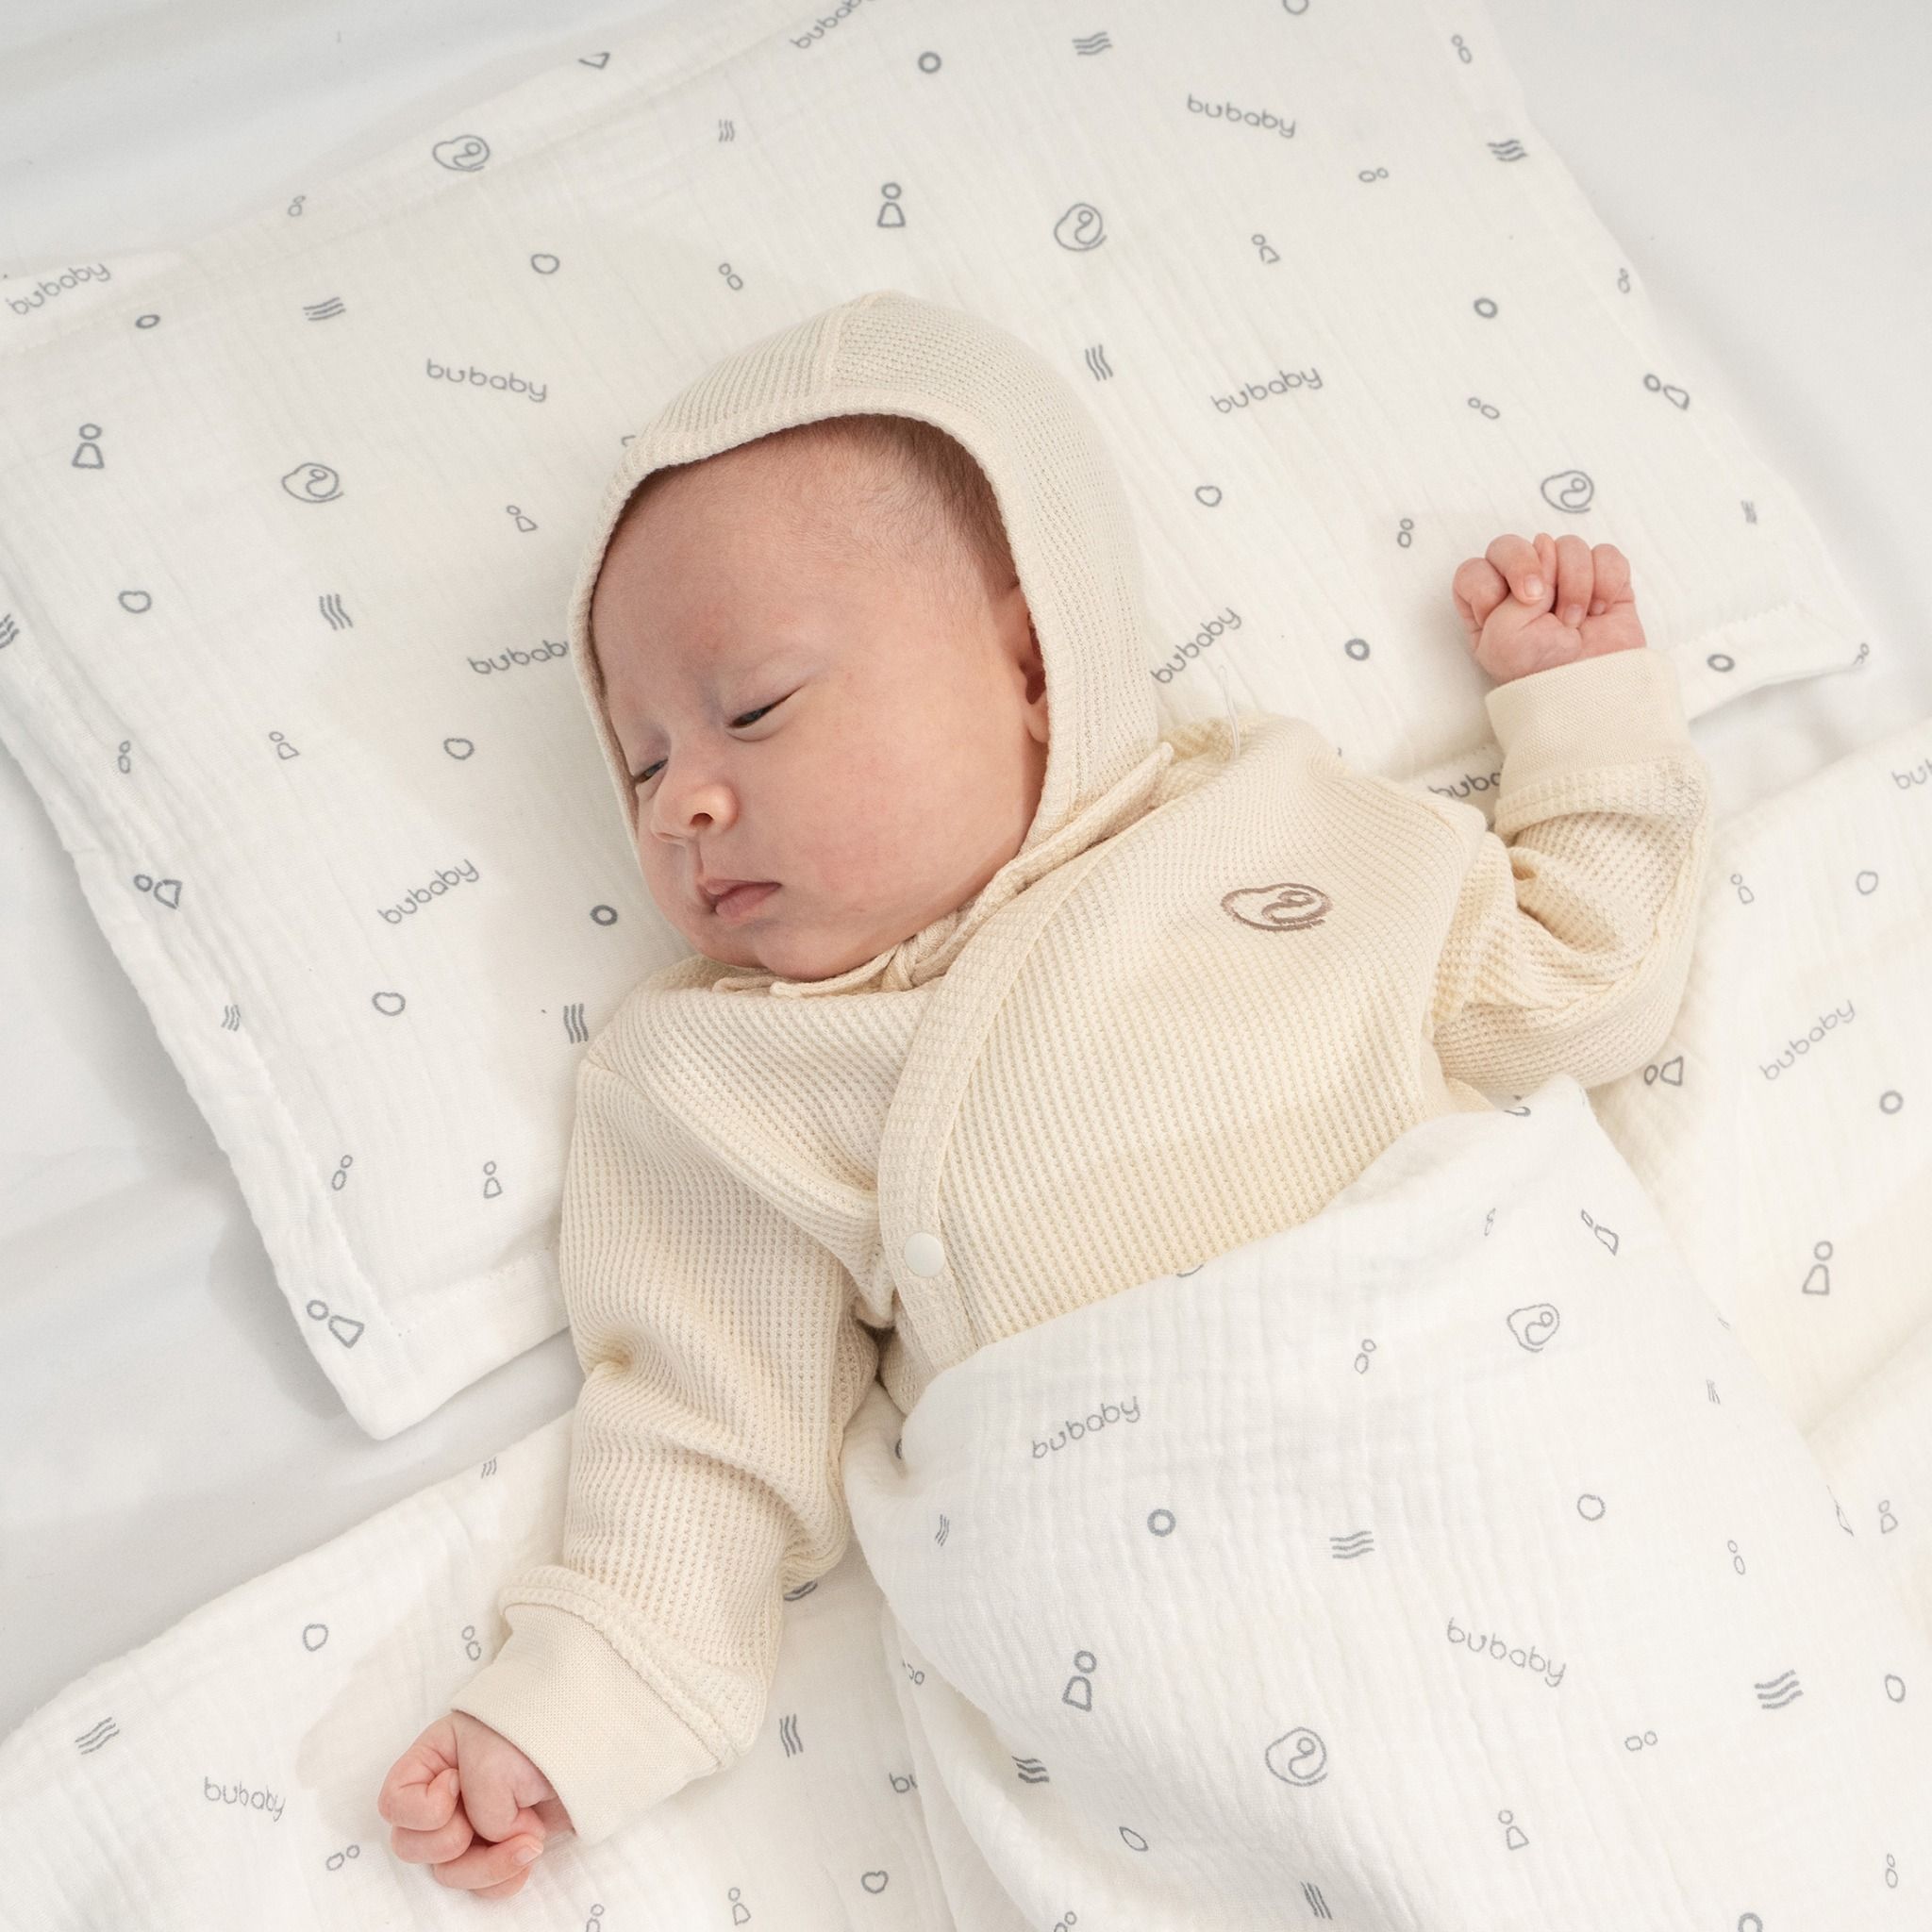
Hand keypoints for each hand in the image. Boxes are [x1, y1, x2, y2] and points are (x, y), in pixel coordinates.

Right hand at [378, 1709, 574, 1899]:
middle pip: (413, 1847)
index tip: (457, 1782)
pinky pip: (483, 1884)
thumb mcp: (492, 1762)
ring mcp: (473, 1823)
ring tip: (527, 1841)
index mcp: (433, 1760)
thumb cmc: (535, 1732)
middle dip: (449, 1843)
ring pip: (449, 1872)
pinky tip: (529, 1855)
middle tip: (480, 1823)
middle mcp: (445, 1795)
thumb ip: (479, 1810)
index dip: (421, 1808)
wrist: (592, 1736)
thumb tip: (497, 1841)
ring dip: (485, 1866)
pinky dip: (503, 1878)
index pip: (393, 1803)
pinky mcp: (502, 1844)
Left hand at [1451, 531, 1646, 683]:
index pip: (1475, 569)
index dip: (1490, 580)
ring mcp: (1564, 582)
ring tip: (1574, 623)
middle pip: (1513, 545)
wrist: (1591, 693)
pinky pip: (1606, 555)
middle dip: (1530, 568)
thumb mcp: (1502, 637)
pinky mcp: (1604, 582)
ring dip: (1574, 585)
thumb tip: (1545, 544)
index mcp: (1487, 608)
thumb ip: (1510, 584)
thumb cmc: (1540, 673)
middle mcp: (1521, 590)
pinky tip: (1600, 611)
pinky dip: (1606, 581)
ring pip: (1567, 546)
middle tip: (1542, 602)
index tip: (1509, 605)